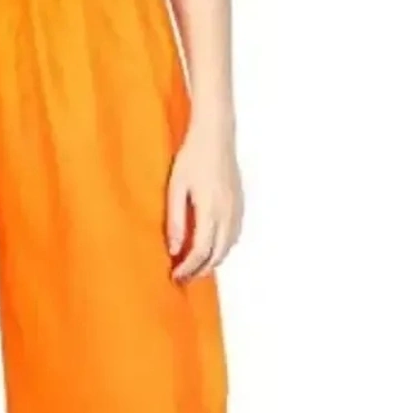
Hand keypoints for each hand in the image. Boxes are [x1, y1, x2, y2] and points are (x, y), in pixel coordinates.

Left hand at [166, 119, 244, 280]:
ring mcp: (236, 209)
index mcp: (210, 210)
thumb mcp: (175, 188)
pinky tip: (210, 248)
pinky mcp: (239, 204)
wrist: (216, 134)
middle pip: (217, 255)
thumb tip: (173, 249)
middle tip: (183, 278)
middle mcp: (227, 213)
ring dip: (212, 262)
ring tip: (194, 267)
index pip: (200, 251)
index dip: (187, 268)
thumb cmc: (192, 157)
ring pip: (228, 247)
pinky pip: (234, 235)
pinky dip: (222, 248)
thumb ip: (175, 220)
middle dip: (200, 271)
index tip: (175, 276)